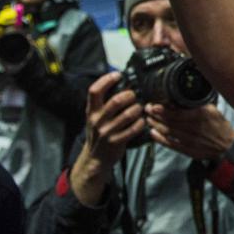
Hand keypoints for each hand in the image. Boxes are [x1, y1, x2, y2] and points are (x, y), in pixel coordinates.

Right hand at [71, 73, 143, 205]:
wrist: (95, 157)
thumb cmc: (99, 132)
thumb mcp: (95, 116)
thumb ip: (103, 103)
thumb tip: (119, 83)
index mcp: (91, 111)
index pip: (94, 91)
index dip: (106, 80)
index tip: (118, 75)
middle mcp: (97, 120)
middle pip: (115, 101)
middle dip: (129, 95)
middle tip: (133, 95)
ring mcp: (106, 132)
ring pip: (127, 115)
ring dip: (137, 109)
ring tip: (140, 108)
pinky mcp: (116, 142)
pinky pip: (133, 129)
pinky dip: (140, 123)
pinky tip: (142, 121)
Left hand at [146, 103, 233, 162]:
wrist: (227, 145)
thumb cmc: (219, 125)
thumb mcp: (212, 110)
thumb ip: (197, 105)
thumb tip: (180, 98)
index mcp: (200, 116)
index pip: (178, 113)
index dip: (163, 110)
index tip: (154, 106)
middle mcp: (194, 128)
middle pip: (170, 122)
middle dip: (156, 116)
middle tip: (147, 109)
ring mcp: (190, 141)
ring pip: (168, 132)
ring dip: (156, 125)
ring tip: (148, 119)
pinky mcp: (188, 150)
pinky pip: (171, 144)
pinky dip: (160, 139)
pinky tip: (153, 133)